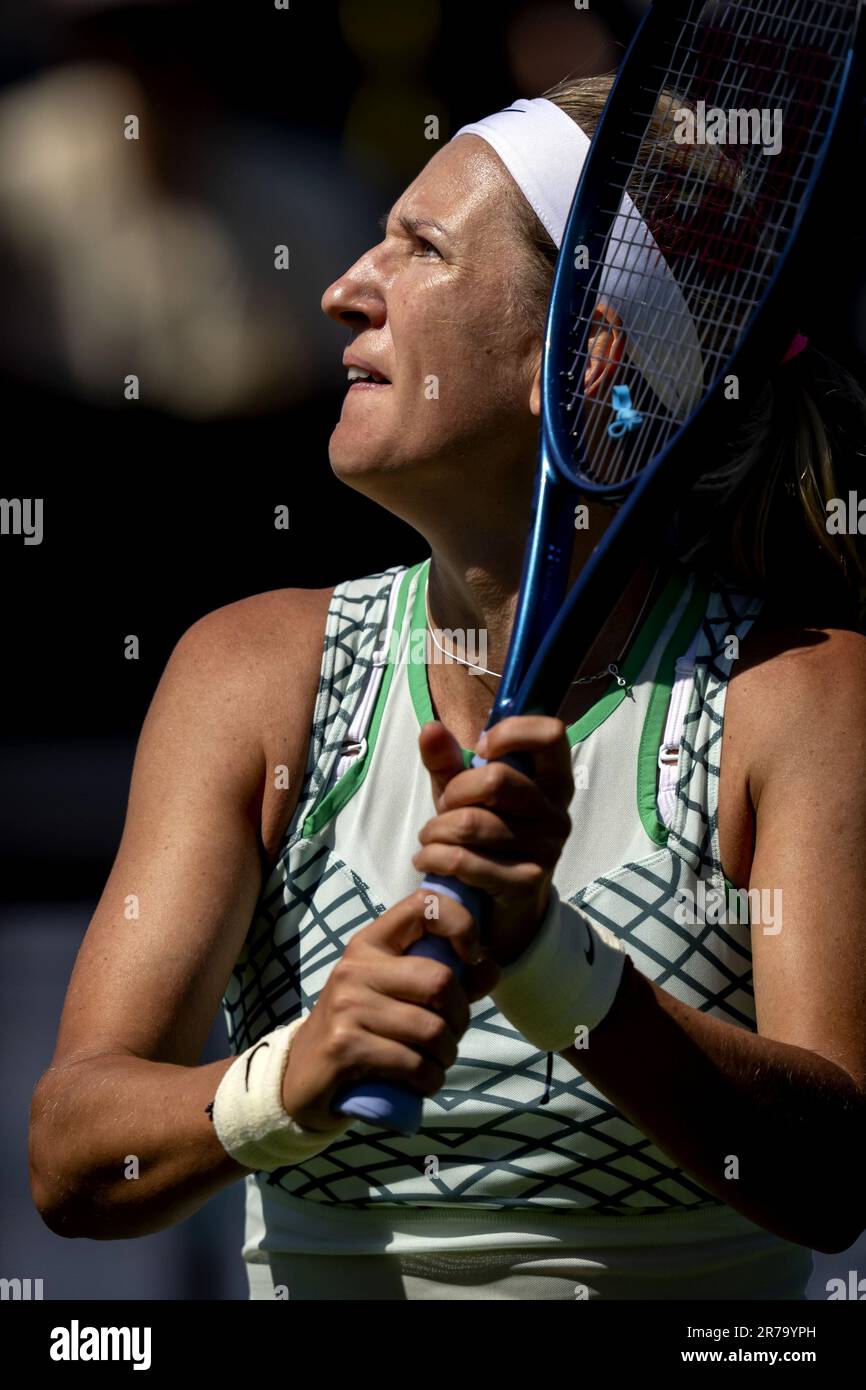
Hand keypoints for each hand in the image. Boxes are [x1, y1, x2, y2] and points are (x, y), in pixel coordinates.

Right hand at [281, 890, 500, 1130]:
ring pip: (432, 1030)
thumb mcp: (398, 996)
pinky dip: (430, 1080)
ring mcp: (347, 1007)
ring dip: (446, 1056)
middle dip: (461, 1017)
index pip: (423, 905)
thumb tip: (491, 967)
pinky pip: (413, 1064)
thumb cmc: (360, 1029)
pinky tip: (422, 1082)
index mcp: (371, 944)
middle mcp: (356, 968)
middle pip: (439, 981)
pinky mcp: (344, 1047)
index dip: (461, 924)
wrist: (302, 1077)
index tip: (472, 956)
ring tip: (435, 1063)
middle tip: (451, 1036)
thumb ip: (447, 979)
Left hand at [412, 716, 573, 966]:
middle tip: (443, 809)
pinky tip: (426, 860)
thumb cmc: (484, 837)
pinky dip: (434, 858)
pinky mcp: (527, 882)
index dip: (511, 732)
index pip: (552, 733)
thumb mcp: (464, 794)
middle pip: (496, 780)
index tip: (481, 749)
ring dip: (436, 831)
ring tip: (429, 838)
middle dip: (453, 792)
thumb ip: (447, 760)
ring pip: (472, 823)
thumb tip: (430, 728)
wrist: (501, 907)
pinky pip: (466, 861)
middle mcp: (558, 812)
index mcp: (553, 780)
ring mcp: (548, 849)